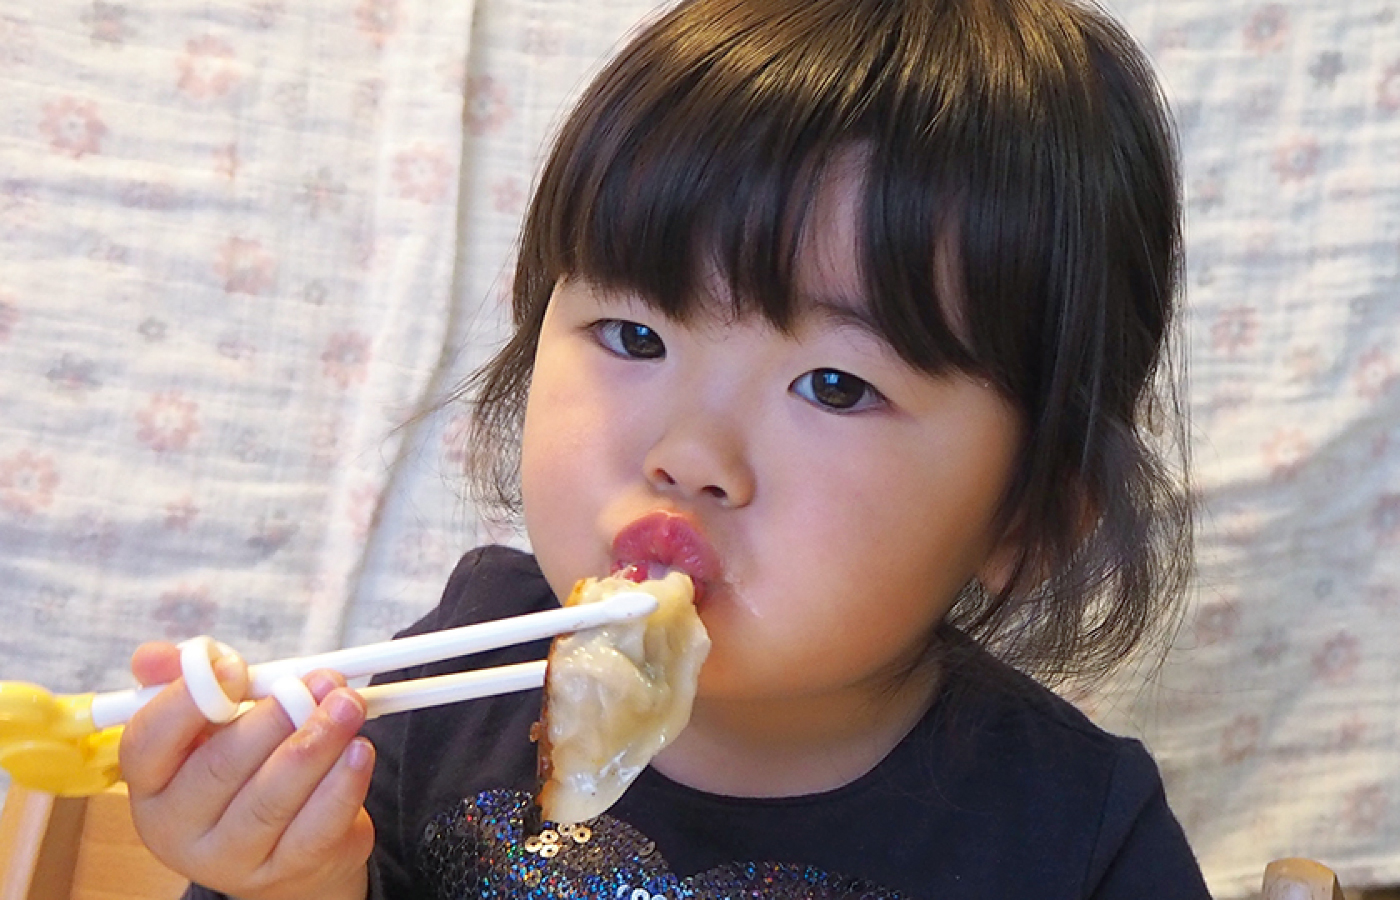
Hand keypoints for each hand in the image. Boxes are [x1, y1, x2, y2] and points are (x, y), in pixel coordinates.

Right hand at [120, 642, 374, 899]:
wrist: (286, 845)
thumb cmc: (245, 767)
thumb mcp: (213, 724)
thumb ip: (188, 683)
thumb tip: (156, 657)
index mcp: (151, 782)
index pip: (147, 740)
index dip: (190, 699)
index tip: (237, 668)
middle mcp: (179, 828)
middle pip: (220, 768)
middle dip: (276, 717)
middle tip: (320, 681)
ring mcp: (231, 859)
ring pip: (273, 798)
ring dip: (318, 742)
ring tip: (348, 706)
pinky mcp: (286, 872)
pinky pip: (316, 826)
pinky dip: (343, 784)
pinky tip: (359, 751)